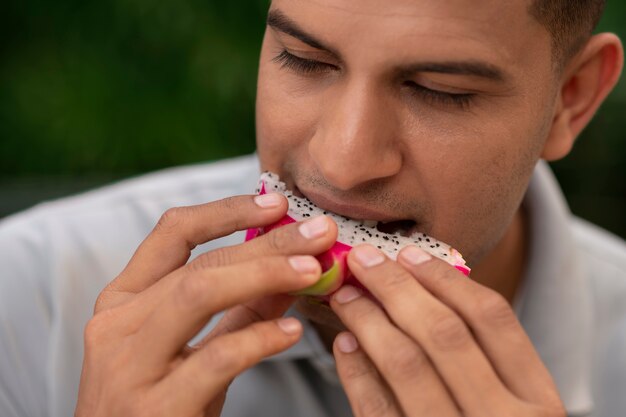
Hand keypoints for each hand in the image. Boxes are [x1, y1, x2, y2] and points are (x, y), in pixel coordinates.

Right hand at [74, 196, 336, 416]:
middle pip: (199, 263)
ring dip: (264, 274)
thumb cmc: (158, 406)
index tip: (276, 203)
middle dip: (267, 243)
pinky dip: (260, 338)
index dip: (227, 210)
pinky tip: (293, 332)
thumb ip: (238, 308)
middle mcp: (117, 326)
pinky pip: (216, 357)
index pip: (172, 232)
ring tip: (312, 271)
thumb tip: (291, 267)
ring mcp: (130, 367)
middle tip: (318, 232)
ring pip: (199, 292)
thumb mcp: (191, 348)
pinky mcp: (157, 407)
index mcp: (123, 301)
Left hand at [330, 244, 565, 416]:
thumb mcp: (513, 409)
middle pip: (444, 334)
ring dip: (368, 321)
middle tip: (364, 261)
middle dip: (397, 288)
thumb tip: (422, 289)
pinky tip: (343, 344)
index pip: (493, 320)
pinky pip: (376, 412)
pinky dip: (356, 373)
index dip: (446, 280)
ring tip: (346, 295)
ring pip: (406, 365)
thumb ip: (483, 361)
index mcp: (539, 403)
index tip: (410, 253)